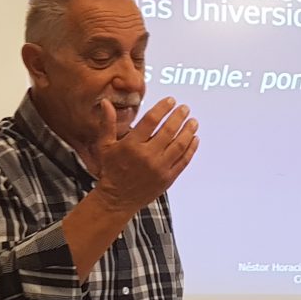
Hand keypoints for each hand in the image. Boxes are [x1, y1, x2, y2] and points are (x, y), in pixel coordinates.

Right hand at [92, 97, 198, 212]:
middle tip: (185, 108)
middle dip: (179, 116)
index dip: (163, 108)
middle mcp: (147, 156)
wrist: (117, 199)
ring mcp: (159, 168)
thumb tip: (106, 102)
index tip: (171, 101)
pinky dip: (191, 149)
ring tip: (193, 121)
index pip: (151, 120)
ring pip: (179, 145)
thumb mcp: (105, 146)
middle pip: (169, 130)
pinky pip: (183, 161)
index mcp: (131, 145)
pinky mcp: (168, 179)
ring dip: (188, 131)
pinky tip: (195, 139)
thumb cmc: (111, 170)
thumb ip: (108, 123)